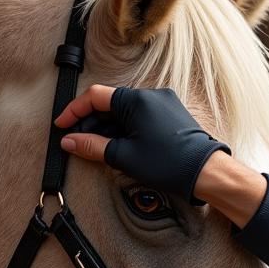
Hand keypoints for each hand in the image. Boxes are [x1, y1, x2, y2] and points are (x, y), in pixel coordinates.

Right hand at [56, 85, 230, 205]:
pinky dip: (124, 127)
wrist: (205, 172)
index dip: (74, 111)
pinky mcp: (169, 113)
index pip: (95, 97)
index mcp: (136, 100)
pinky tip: (117, 145)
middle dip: (90, 122)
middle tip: (76, 141)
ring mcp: (162, 103)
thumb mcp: (124, 156)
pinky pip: (139, 115)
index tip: (62, 126)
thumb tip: (70, 141)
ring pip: (124, 111)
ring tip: (95, 147)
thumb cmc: (169, 163)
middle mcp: (150, 95)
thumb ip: (93, 146)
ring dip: (106, 127)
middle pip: (109, 103)